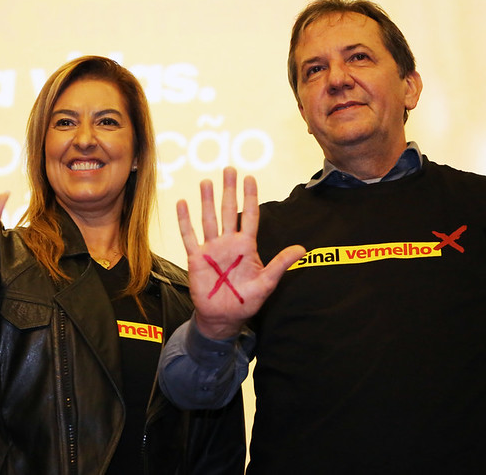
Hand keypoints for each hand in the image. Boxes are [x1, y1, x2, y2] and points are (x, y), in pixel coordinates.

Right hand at [177, 167, 304, 339]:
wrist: (224, 317)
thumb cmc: (246, 300)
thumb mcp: (267, 283)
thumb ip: (281, 264)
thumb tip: (302, 249)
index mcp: (246, 246)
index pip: (249, 216)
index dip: (250, 197)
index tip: (250, 178)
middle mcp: (228, 243)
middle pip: (228, 211)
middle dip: (228, 190)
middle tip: (229, 169)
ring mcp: (211, 249)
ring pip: (208, 219)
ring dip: (207, 201)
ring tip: (206, 181)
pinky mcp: (196, 258)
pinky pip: (189, 236)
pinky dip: (185, 221)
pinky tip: (182, 204)